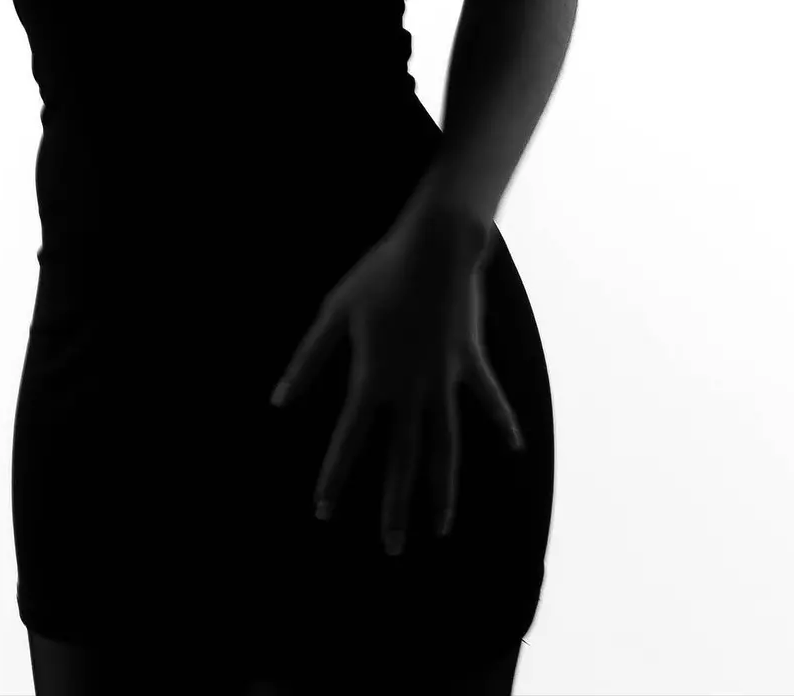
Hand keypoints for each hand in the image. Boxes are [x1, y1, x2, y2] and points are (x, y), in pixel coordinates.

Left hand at [268, 198, 523, 558]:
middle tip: (392, 547)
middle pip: (402, 458)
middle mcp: (411, 387)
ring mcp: (446, 378)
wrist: (435, 246)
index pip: (350, 438)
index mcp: (373, 376)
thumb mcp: (335, 311)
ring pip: (446, 445)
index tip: (322, 510)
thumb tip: (280, 400)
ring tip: (440, 527)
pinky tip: (513, 451)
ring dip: (443, 489)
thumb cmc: (379, 274)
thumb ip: (309, 358)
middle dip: (395, 505)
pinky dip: (502, 423)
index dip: (335, 475)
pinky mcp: (470, 361)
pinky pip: (488, 400)